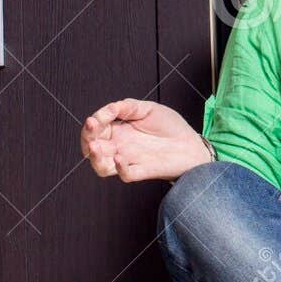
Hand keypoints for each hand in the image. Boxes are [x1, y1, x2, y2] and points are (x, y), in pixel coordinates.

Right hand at [80, 98, 211, 182]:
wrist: (192, 143)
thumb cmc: (169, 126)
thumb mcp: (148, 109)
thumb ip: (127, 107)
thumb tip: (107, 109)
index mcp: (118, 130)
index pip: (96, 129)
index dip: (92, 123)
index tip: (96, 118)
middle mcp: (120, 146)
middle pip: (93, 147)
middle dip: (88, 138)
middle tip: (91, 128)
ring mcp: (129, 160)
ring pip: (102, 166)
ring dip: (95, 157)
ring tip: (95, 147)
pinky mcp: (143, 171)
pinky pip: (126, 174)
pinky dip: (120, 167)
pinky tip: (119, 157)